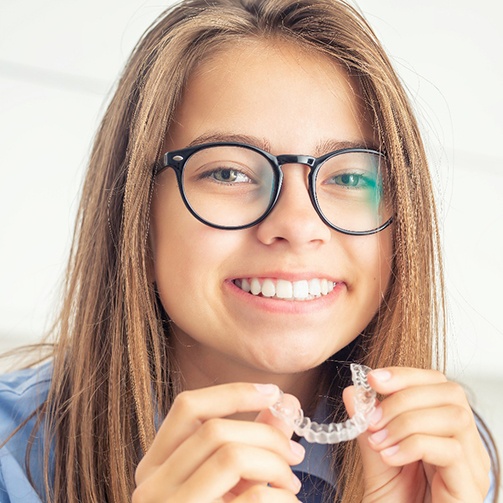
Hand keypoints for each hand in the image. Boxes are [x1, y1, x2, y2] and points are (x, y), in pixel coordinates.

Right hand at [132, 382, 304, 501]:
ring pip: (230, 455)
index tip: (273, 393)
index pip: (187, 407)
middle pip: (216, 430)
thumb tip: (284, 403)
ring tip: (292, 481)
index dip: (233, 392)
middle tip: (295, 453)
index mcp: (156, 464)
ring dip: (273, 462)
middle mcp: (151, 485)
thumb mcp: (227, 483)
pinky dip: (279, 495)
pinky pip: (251, 497)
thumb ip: (251, 440)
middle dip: (267, 434)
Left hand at [344, 367, 491, 502]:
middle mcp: (467, 443)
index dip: (406, 374)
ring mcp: (473, 466)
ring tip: (379, 440)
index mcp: (446, 429)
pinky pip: (452, 450)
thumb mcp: (377, 456)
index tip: (373, 379)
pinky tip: (390, 457)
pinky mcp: (470, 487)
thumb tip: (354, 391)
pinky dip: (414, 445)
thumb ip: (368, 424)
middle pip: (450, 392)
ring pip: (453, 416)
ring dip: (407, 421)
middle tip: (373, 418)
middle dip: (404, 397)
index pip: (438, 383)